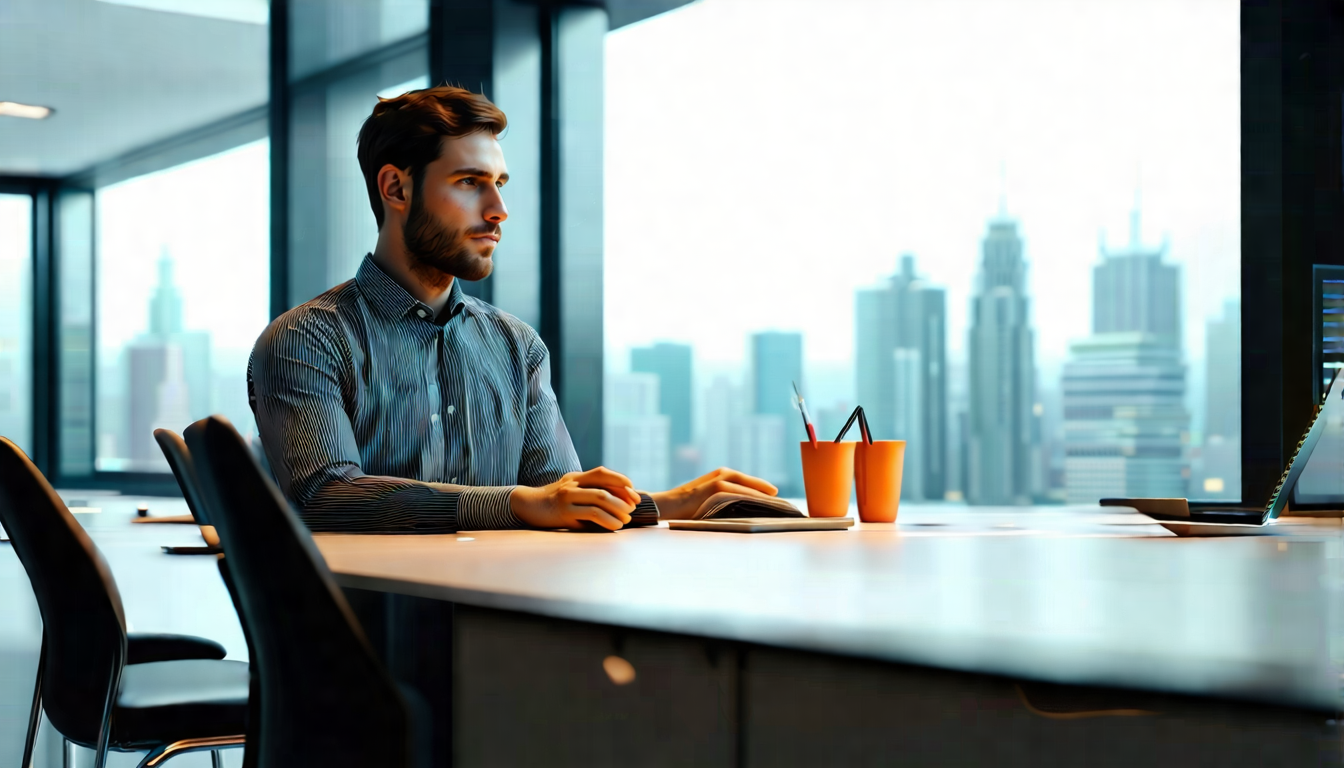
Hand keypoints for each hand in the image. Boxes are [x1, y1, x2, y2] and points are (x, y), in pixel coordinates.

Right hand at [510, 467, 641, 530]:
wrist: (526, 507)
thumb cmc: (551, 504)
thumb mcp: (569, 493)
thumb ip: (586, 494)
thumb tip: (615, 503)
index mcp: (576, 477)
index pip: (603, 473)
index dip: (621, 481)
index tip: (634, 494)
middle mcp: (572, 483)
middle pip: (604, 485)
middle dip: (623, 497)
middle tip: (634, 508)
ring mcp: (567, 496)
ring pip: (600, 498)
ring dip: (617, 509)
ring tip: (627, 519)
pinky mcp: (564, 512)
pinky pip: (591, 513)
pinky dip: (607, 520)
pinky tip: (615, 526)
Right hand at [650, 467, 778, 519]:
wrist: (664, 506)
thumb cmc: (685, 508)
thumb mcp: (708, 500)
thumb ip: (724, 500)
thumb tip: (745, 510)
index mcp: (720, 476)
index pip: (748, 482)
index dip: (763, 489)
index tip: (776, 497)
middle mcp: (722, 475)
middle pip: (751, 483)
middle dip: (767, 492)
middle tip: (783, 502)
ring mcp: (719, 482)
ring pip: (748, 490)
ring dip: (763, 498)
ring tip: (777, 507)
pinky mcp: (715, 490)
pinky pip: (740, 496)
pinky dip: (752, 501)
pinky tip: (762, 508)